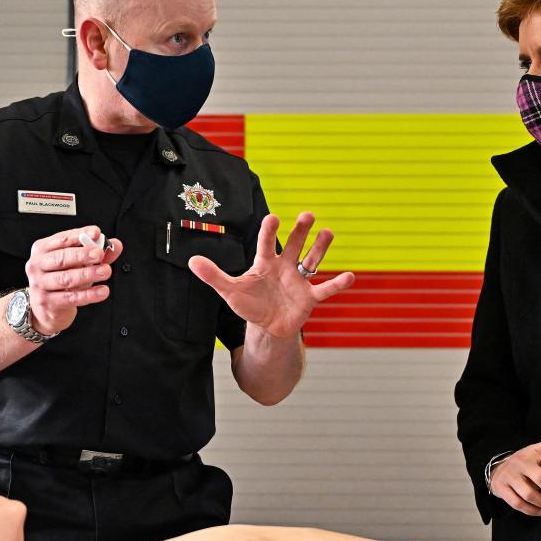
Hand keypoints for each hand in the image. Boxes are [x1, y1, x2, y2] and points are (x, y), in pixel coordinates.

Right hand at [23, 225, 121, 334]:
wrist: (46, 307)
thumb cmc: (60, 278)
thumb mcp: (76, 263)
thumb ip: (95, 253)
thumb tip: (115, 245)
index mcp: (43, 249)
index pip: (62, 238)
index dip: (79, 235)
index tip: (95, 233)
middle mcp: (37, 265)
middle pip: (61, 258)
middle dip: (82, 255)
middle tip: (99, 254)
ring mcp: (40, 284)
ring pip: (66, 278)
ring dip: (88, 274)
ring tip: (105, 271)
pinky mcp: (47, 302)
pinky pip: (71, 298)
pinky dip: (89, 294)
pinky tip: (102, 291)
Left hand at [187, 212, 354, 338]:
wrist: (267, 326)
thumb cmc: (250, 304)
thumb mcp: (229, 290)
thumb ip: (213, 275)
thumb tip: (191, 261)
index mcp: (265, 262)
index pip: (266, 243)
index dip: (269, 231)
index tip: (273, 217)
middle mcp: (285, 267)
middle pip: (293, 245)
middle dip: (300, 231)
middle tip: (307, 215)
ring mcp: (299, 281)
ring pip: (312, 260)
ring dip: (320, 247)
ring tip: (328, 232)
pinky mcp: (309, 297)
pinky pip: (325, 289)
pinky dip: (338, 284)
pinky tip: (350, 276)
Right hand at [489, 437, 540, 516]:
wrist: (497, 470)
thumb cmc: (524, 463)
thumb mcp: (538, 452)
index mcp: (532, 451)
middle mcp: (520, 462)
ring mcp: (509, 475)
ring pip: (529, 494)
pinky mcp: (501, 488)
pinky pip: (518, 503)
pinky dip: (531, 510)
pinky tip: (540, 511)